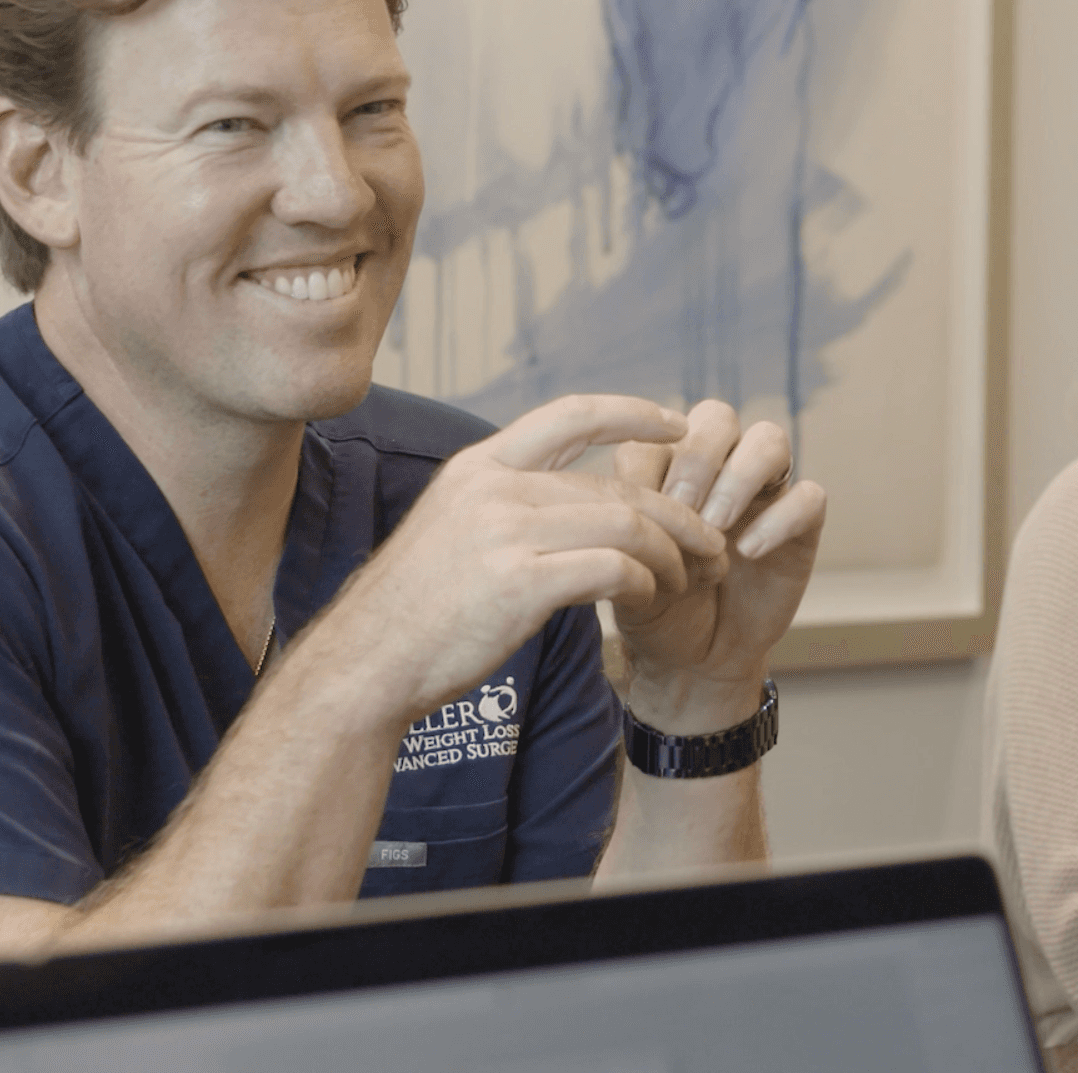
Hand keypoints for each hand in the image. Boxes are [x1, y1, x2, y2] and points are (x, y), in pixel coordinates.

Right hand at [324, 395, 723, 723]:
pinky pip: (613, 569)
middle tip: (711, 543)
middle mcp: (492, 487)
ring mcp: (504, 531)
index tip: (679, 423)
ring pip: (626, 523)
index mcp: (478, 466)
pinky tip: (650, 601)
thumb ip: (507, 505)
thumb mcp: (452, 529)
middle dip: (677, 514)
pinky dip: (646, 584)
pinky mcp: (520, 582)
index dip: (633, 412)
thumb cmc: (416, 610)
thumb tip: (570, 503)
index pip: (571, 414)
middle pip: (614, 484)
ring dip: (672, 554)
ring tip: (691, 580)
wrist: (366, 664)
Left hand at [611, 400, 827, 729]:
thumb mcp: (628, 567)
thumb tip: (631, 498)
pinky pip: (809, 496)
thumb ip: (627, 526)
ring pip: (770, 438)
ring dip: (740, 476)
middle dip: (698, 458)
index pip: (657, 432)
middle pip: (716, 417)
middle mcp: (719, 468)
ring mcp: (764, 492)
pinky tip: (750, 552)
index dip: (648, 465)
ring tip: (717, 526)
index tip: (638, 514)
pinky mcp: (802, 524)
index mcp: (669, 466)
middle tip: (683, 507)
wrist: (694, 659)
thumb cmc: (655, 606)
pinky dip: (780, 518)